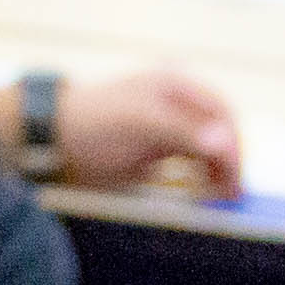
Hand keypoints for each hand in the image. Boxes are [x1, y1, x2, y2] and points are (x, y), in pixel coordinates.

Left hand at [57, 67, 239, 195]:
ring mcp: (168, 127)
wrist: (50, 140)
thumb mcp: (139, 124)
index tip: (234, 176)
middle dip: (229, 161)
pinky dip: (201, 177)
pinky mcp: (157, 150)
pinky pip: (191, 163)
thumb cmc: (93, 124)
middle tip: (232, 194)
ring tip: (220, 198)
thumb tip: (224, 142)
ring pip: (208, 150)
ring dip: (218, 172)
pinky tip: (203, 193)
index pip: (221, 112)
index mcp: (176, 86)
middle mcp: (177, 103)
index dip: (233, 144)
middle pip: (218, 132)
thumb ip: (182, 131)